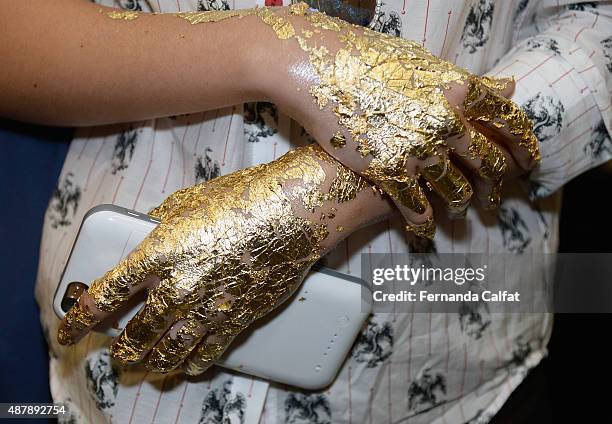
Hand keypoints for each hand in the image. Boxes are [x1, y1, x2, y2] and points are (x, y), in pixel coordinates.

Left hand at [57, 145, 392, 374]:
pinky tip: (187, 365)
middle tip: (116, 355)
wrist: (294, 212)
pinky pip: (208, 352)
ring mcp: (210, 307)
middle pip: (136, 334)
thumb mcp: (189, 201)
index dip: (79, 319)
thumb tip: (150, 235)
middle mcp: (179, 286)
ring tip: (144, 369)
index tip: (67, 331)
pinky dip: (193, 362)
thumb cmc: (243, 198)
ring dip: (151, 364)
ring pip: (169, 351)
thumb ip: (161, 224)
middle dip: (120, 349)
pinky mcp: (239, 318)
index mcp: (159, 252)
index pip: (105, 296)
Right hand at [239, 4, 539, 236]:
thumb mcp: (424, 64)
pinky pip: (418, 210)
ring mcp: (420, 151)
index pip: (510, 123)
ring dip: (461, 210)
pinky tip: (424, 232)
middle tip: (495, 203)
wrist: (320, 73)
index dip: (525, 147)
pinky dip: (424, 225)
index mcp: (461, 91)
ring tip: (460, 218)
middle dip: (496, 189)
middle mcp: (447, 122)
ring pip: (456, 192)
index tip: (527, 164)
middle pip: (488, 165)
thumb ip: (467, 82)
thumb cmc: (368, 62)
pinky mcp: (390, 173)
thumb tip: (505, 88)